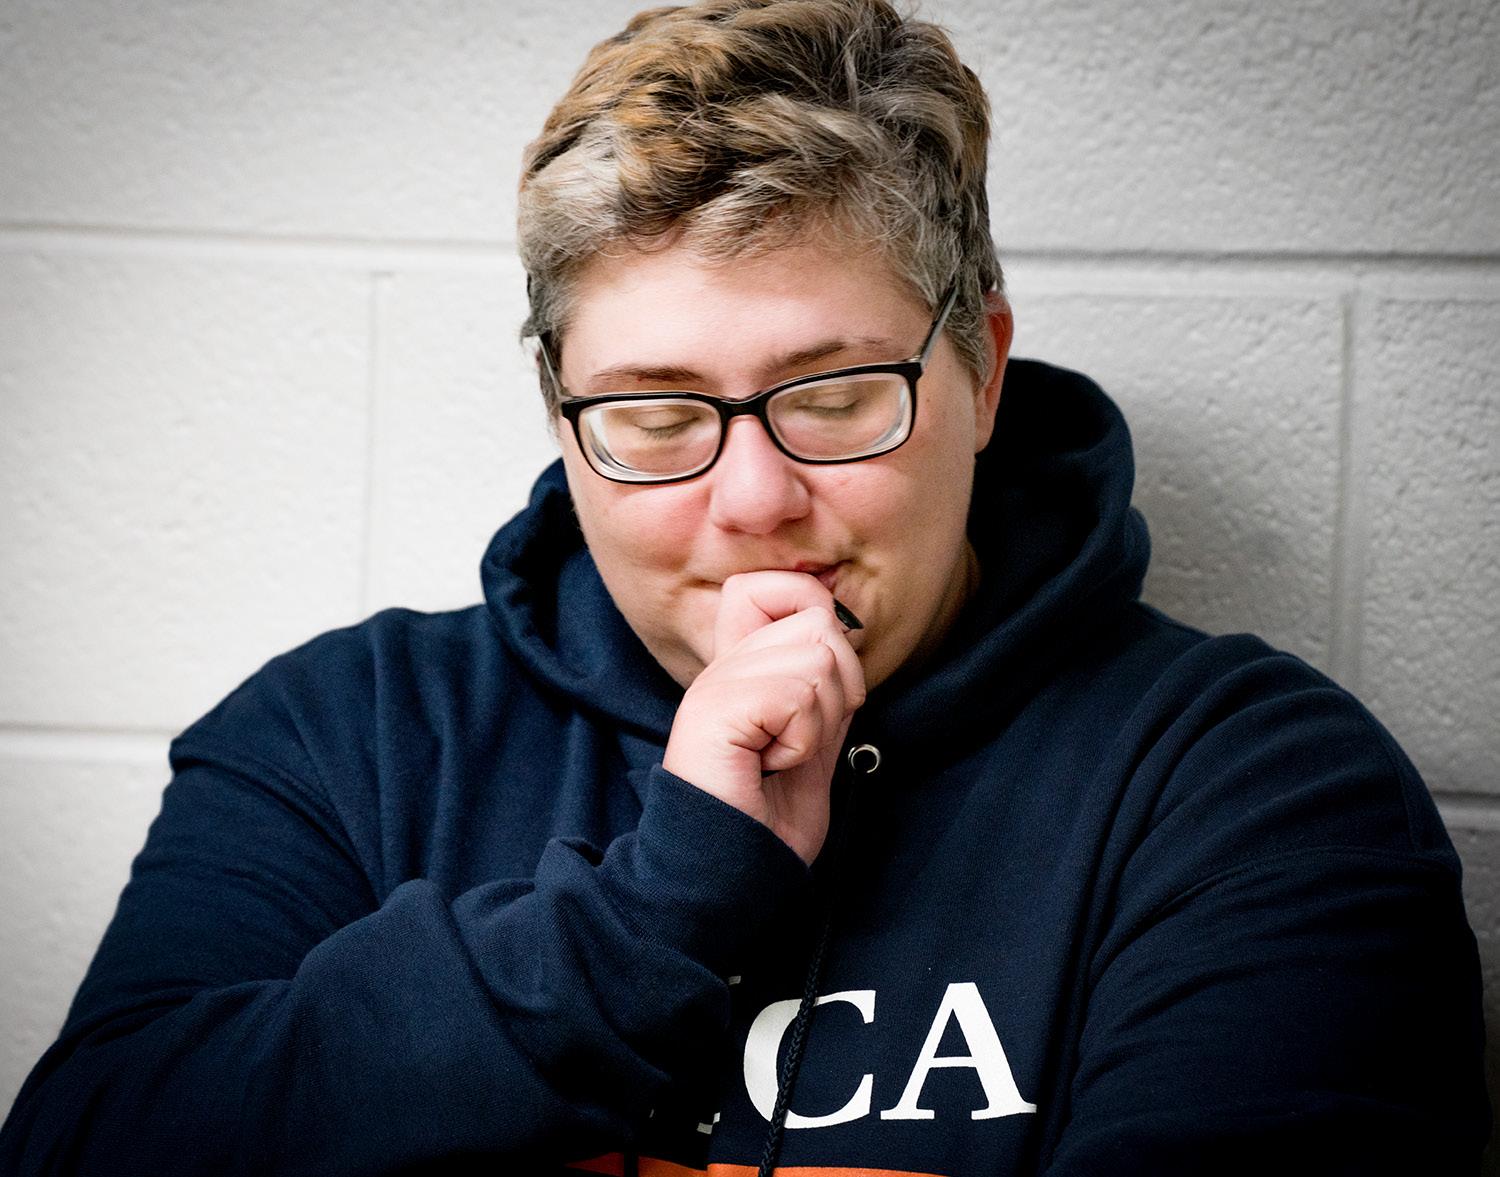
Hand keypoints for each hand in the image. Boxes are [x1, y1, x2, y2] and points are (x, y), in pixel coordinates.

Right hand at [663, 571, 865, 863]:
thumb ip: (823, 686)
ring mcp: (715, 685)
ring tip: (782, 757)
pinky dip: (803, 742)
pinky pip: (798, 697)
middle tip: (799, 739)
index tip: (821, 685)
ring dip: (820, 722)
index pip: (772, 586)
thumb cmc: (769, 820)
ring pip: (818, 658)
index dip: (814, 611)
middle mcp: (722, 666)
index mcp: (739, 667)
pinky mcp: (715, 710)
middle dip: (838, 687)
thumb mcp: (812, 739)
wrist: (732, 877)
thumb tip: (844, 630)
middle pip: (817, 621)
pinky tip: (770, 767)